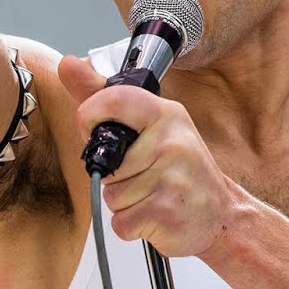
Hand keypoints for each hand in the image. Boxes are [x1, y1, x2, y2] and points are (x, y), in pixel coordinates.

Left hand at [59, 55, 242, 258]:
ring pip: (111, 195)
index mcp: (166, 114)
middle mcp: (170, 141)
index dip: (91, 117)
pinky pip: (121, 221)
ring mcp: (170, 178)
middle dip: (115, 176)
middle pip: (104, 162)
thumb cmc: (182, 169)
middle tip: (145, 175)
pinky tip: (156, 215)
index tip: (97, 131)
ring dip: (126, 202)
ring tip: (154, 195)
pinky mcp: (164, 213)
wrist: (221, 214)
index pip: (113, 100)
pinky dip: (132, 225)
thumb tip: (67, 64)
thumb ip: (105, 97)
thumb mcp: (153, 125)